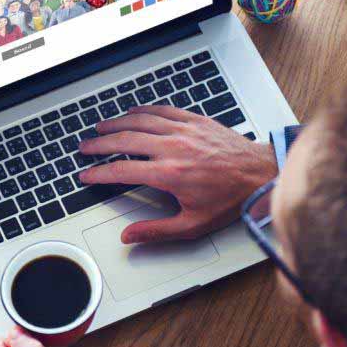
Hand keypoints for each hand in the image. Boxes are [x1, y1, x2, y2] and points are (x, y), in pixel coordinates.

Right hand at [78, 105, 276, 243]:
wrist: (261, 174)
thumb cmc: (231, 199)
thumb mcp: (193, 224)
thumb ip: (157, 231)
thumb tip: (129, 236)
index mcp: (169, 174)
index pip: (122, 170)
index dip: (99, 173)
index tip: (87, 175)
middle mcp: (173, 148)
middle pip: (124, 140)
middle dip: (99, 144)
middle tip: (85, 147)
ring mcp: (183, 131)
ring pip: (139, 121)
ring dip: (116, 124)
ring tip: (100, 128)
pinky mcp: (194, 120)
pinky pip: (161, 110)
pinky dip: (142, 110)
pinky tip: (132, 112)